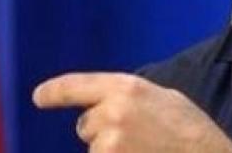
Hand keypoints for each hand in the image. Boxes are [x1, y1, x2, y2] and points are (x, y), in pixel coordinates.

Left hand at [33, 72, 231, 152]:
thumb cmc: (192, 132)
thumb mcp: (162, 98)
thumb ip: (129, 96)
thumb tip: (104, 103)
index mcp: (126, 88)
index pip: (75, 86)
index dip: (54, 92)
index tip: (39, 97)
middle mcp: (113, 112)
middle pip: (85, 125)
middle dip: (102, 132)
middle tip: (139, 137)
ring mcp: (111, 143)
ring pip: (94, 149)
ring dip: (111, 152)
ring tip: (145, 150)